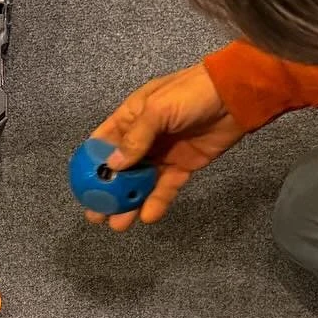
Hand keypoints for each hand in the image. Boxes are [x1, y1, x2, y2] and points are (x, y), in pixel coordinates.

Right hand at [87, 62, 246, 230]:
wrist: (236, 95)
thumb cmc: (191, 93)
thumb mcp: (157, 109)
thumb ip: (134, 138)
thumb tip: (111, 166)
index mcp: (131, 117)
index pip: (103, 142)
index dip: (91, 163)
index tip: (81, 186)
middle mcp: (143, 138)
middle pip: (119, 169)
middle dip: (107, 192)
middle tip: (96, 215)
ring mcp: (163, 153)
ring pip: (140, 183)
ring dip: (129, 203)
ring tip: (118, 225)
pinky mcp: (184, 166)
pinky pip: (166, 187)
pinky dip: (157, 201)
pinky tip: (148, 216)